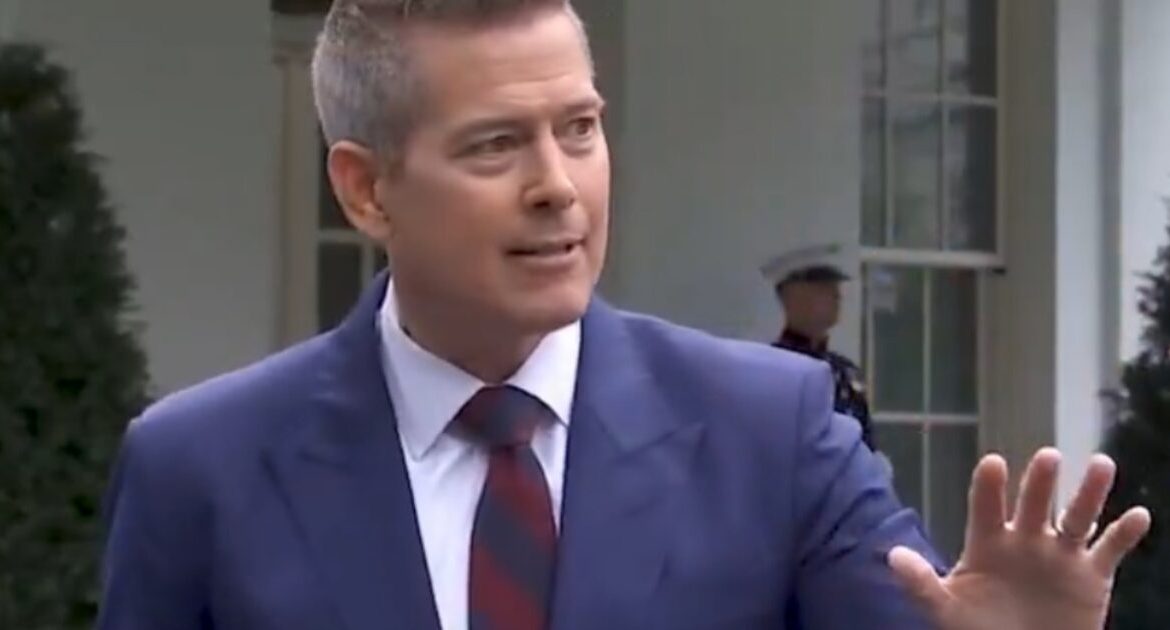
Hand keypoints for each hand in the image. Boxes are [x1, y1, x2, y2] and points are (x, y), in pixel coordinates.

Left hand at [888, 448, 1150, 629]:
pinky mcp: (1091, 575)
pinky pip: (1110, 549)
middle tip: (1047, 457)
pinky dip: (1124, 532)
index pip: (987, 507)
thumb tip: (892, 557)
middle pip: (1034, 503)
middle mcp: (1025, 539)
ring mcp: (1059, 555)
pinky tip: (1137, 514)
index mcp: (987, 541)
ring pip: (1077, 516)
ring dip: (1089, 492)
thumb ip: (921, 583)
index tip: (994, 463)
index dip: (990, 486)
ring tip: (1100, 464)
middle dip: (1040, 482)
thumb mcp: (946, 610)